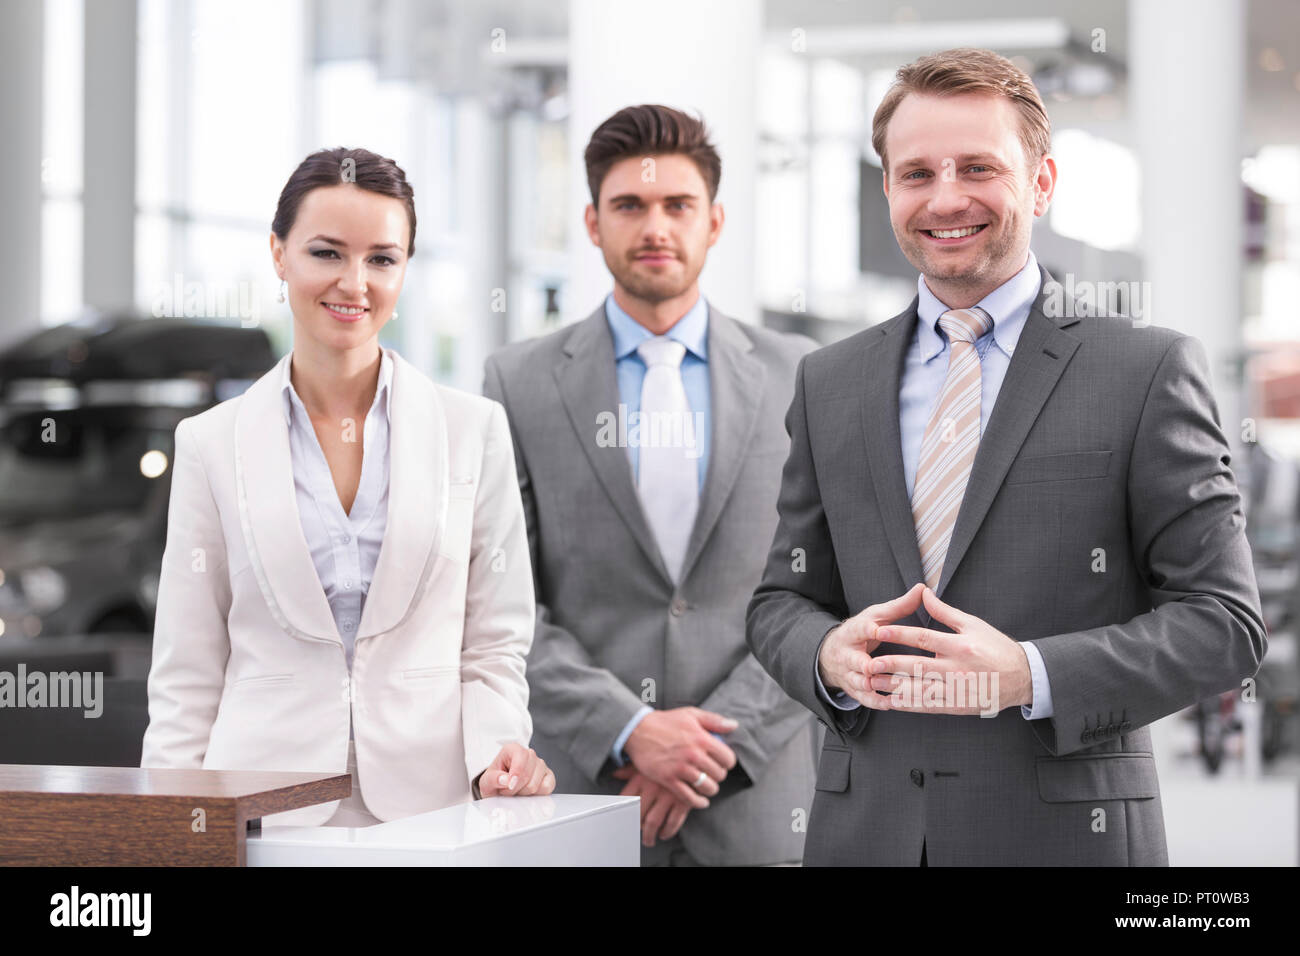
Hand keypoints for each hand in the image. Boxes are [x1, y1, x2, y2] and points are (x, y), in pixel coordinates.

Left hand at [475, 743, 555, 796]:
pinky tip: (527, 792)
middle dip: (516, 787)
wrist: (499, 789)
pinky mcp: (548, 776)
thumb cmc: (495, 781)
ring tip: (516, 790)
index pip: (521, 757)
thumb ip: (493, 779)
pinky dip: (536, 795)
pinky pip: (547, 788)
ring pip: (536, 784)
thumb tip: (505, 780)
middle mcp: (529, 754)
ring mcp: (541, 765)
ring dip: (524, 793)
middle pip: (528, 774)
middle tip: (507, 789)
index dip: (516, 774)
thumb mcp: (486, 781)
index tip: (509, 786)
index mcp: (513, 749)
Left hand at [612, 765, 691, 845]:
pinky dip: (668, 832)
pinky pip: (673, 822)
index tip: (623, 821)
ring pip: (653, 822)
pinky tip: (664, 834)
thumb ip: (631, 769)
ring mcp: (668, 795)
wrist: (697, 755)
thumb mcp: (649, 760)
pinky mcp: (684, 801)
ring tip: (649, 840)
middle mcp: (652, 786)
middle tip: (638, 833)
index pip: (624, 799)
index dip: (622, 812)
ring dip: (649, 835)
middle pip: (637, 814)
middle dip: (636, 827)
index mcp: (640, 776)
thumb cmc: (669, 758)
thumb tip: (615, 773)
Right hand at [623, 707, 737, 807]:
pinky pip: (689, 797)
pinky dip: (698, 802)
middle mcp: (694, 754)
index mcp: (702, 738)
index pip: (728, 758)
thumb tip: (734, 726)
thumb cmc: (666, 721)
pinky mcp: (668, 779)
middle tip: (713, 774)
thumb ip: (714, 720)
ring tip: (708, 786)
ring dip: (710, 789)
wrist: (638, 730)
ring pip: (707, 787)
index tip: (723, 763)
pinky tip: (701, 801)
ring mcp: (681, 768)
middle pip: (719, 774)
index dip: (728, 762)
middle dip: (718, 776)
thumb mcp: (691, 714)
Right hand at [817, 582, 925, 705]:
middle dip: (865, 665)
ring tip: (894, 691)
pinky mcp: (854, 689)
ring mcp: (849, 673)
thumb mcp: (876, 616)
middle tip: (876, 668)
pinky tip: (893, 704)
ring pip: (859, 682)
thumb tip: (923, 588)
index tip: (877, 630)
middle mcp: (848, 654)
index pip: (859, 629)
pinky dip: (877, 702)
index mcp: (854, 631)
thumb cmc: (863, 631)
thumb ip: (899, 606)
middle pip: (854, 660)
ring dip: (874, 686)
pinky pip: (864, 699)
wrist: (834, 653)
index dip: (868, 630)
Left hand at [865, 586, 1031, 713]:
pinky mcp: (957, 705)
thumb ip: (945, 611)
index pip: (923, 638)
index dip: (899, 634)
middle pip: (917, 665)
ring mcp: (956, 689)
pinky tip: (892, 701)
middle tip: (868, 663)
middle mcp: (956, 668)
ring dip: (894, 686)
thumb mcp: (974, 624)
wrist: (1022, 677)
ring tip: (873, 682)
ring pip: (920, 688)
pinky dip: (910, 704)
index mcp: (959, 645)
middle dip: (891, 664)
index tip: (879, 631)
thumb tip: (923, 592)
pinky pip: (929, 706)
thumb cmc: (997, 647)